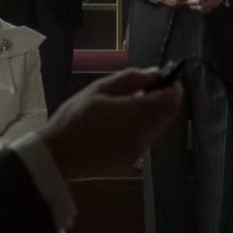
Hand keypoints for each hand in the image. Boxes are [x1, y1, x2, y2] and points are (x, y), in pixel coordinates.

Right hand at [38, 67, 183, 179]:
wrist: (58, 155)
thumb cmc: (75, 117)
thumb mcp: (99, 89)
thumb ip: (131, 79)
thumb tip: (154, 73)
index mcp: (138, 113)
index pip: (172, 98)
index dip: (173, 85)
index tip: (166, 76)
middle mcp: (145, 133)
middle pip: (169, 113)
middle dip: (165, 98)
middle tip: (149, 86)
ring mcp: (140, 149)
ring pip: (160, 126)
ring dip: (155, 112)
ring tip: (134, 101)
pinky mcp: (133, 159)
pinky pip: (148, 137)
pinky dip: (146, 125)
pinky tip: (125, 119)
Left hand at [186, 0, 225, 12]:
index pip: (199, 1)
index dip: (192, 2)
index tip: (187, 0)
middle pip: (201, 7)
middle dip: (194, 6)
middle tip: (189, 2)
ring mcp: (216, 3)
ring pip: (204, 9)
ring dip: (198, 7)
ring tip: (193, 3)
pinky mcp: (216, 5)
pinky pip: (208, 9)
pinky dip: (202, 8)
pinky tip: (199, 3)